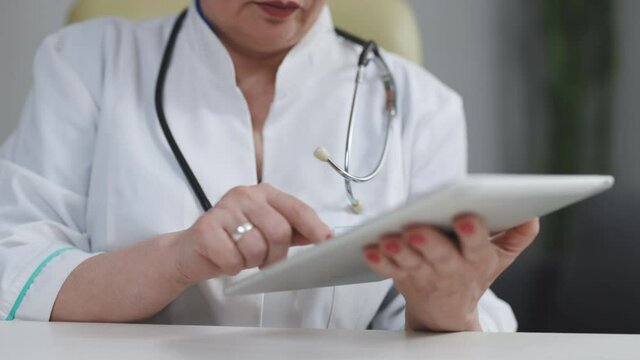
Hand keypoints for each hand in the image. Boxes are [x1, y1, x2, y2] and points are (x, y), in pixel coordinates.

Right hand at [170, 183, 331, 285]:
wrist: (190, 251)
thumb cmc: (233, 240)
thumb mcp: (266, 231)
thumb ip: (294, 230)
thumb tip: (325, 235)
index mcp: (264, 193)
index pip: (296, 208)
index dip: (314, 226)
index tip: (327, 240)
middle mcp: (245, 195)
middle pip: (279, 232)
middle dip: (275, 255)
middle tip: (264, 260)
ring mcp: (224, 209)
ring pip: (256, 248)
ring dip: (251, 262)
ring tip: (240, 256)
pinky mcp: (206, 229)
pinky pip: (233, 259)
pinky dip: (232, 267)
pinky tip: (224, 259)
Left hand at [362, 215, 538, 331]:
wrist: (448, 311)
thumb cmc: (472, 273)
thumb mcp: (500, 256)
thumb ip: (518, 234)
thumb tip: (532, 213)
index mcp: (476, 259)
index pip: (477, 245)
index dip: (472, 233)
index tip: (465, 218)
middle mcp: (449, 268)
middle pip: (439, 255)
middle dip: (429, 242)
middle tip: (416, 229)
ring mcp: (424, 274)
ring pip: (411, 262)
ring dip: (398, 251)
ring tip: (389, 238)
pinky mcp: (402, 276)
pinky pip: (388, 269)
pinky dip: (378, 260)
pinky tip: (369, 248)